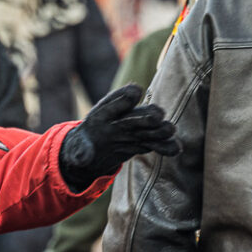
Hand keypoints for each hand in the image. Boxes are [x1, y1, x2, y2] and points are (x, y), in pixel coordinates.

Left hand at [59, 84, 179, 190]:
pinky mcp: (144, 141)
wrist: (94, 150)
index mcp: (103, 114)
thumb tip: (81, 160)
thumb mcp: (76, 149)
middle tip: (156, 118)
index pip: (115, 101)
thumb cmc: (83, 145)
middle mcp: (123, 118)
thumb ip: (79, 153)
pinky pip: (157, 143)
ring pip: (153, 126)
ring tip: (168, 131)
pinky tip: (175, 149)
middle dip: (148, 115)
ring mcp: (136, 129)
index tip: (135, 92)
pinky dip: (166, 145)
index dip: (123, 98)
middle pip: (139, 113)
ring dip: (161, 129)